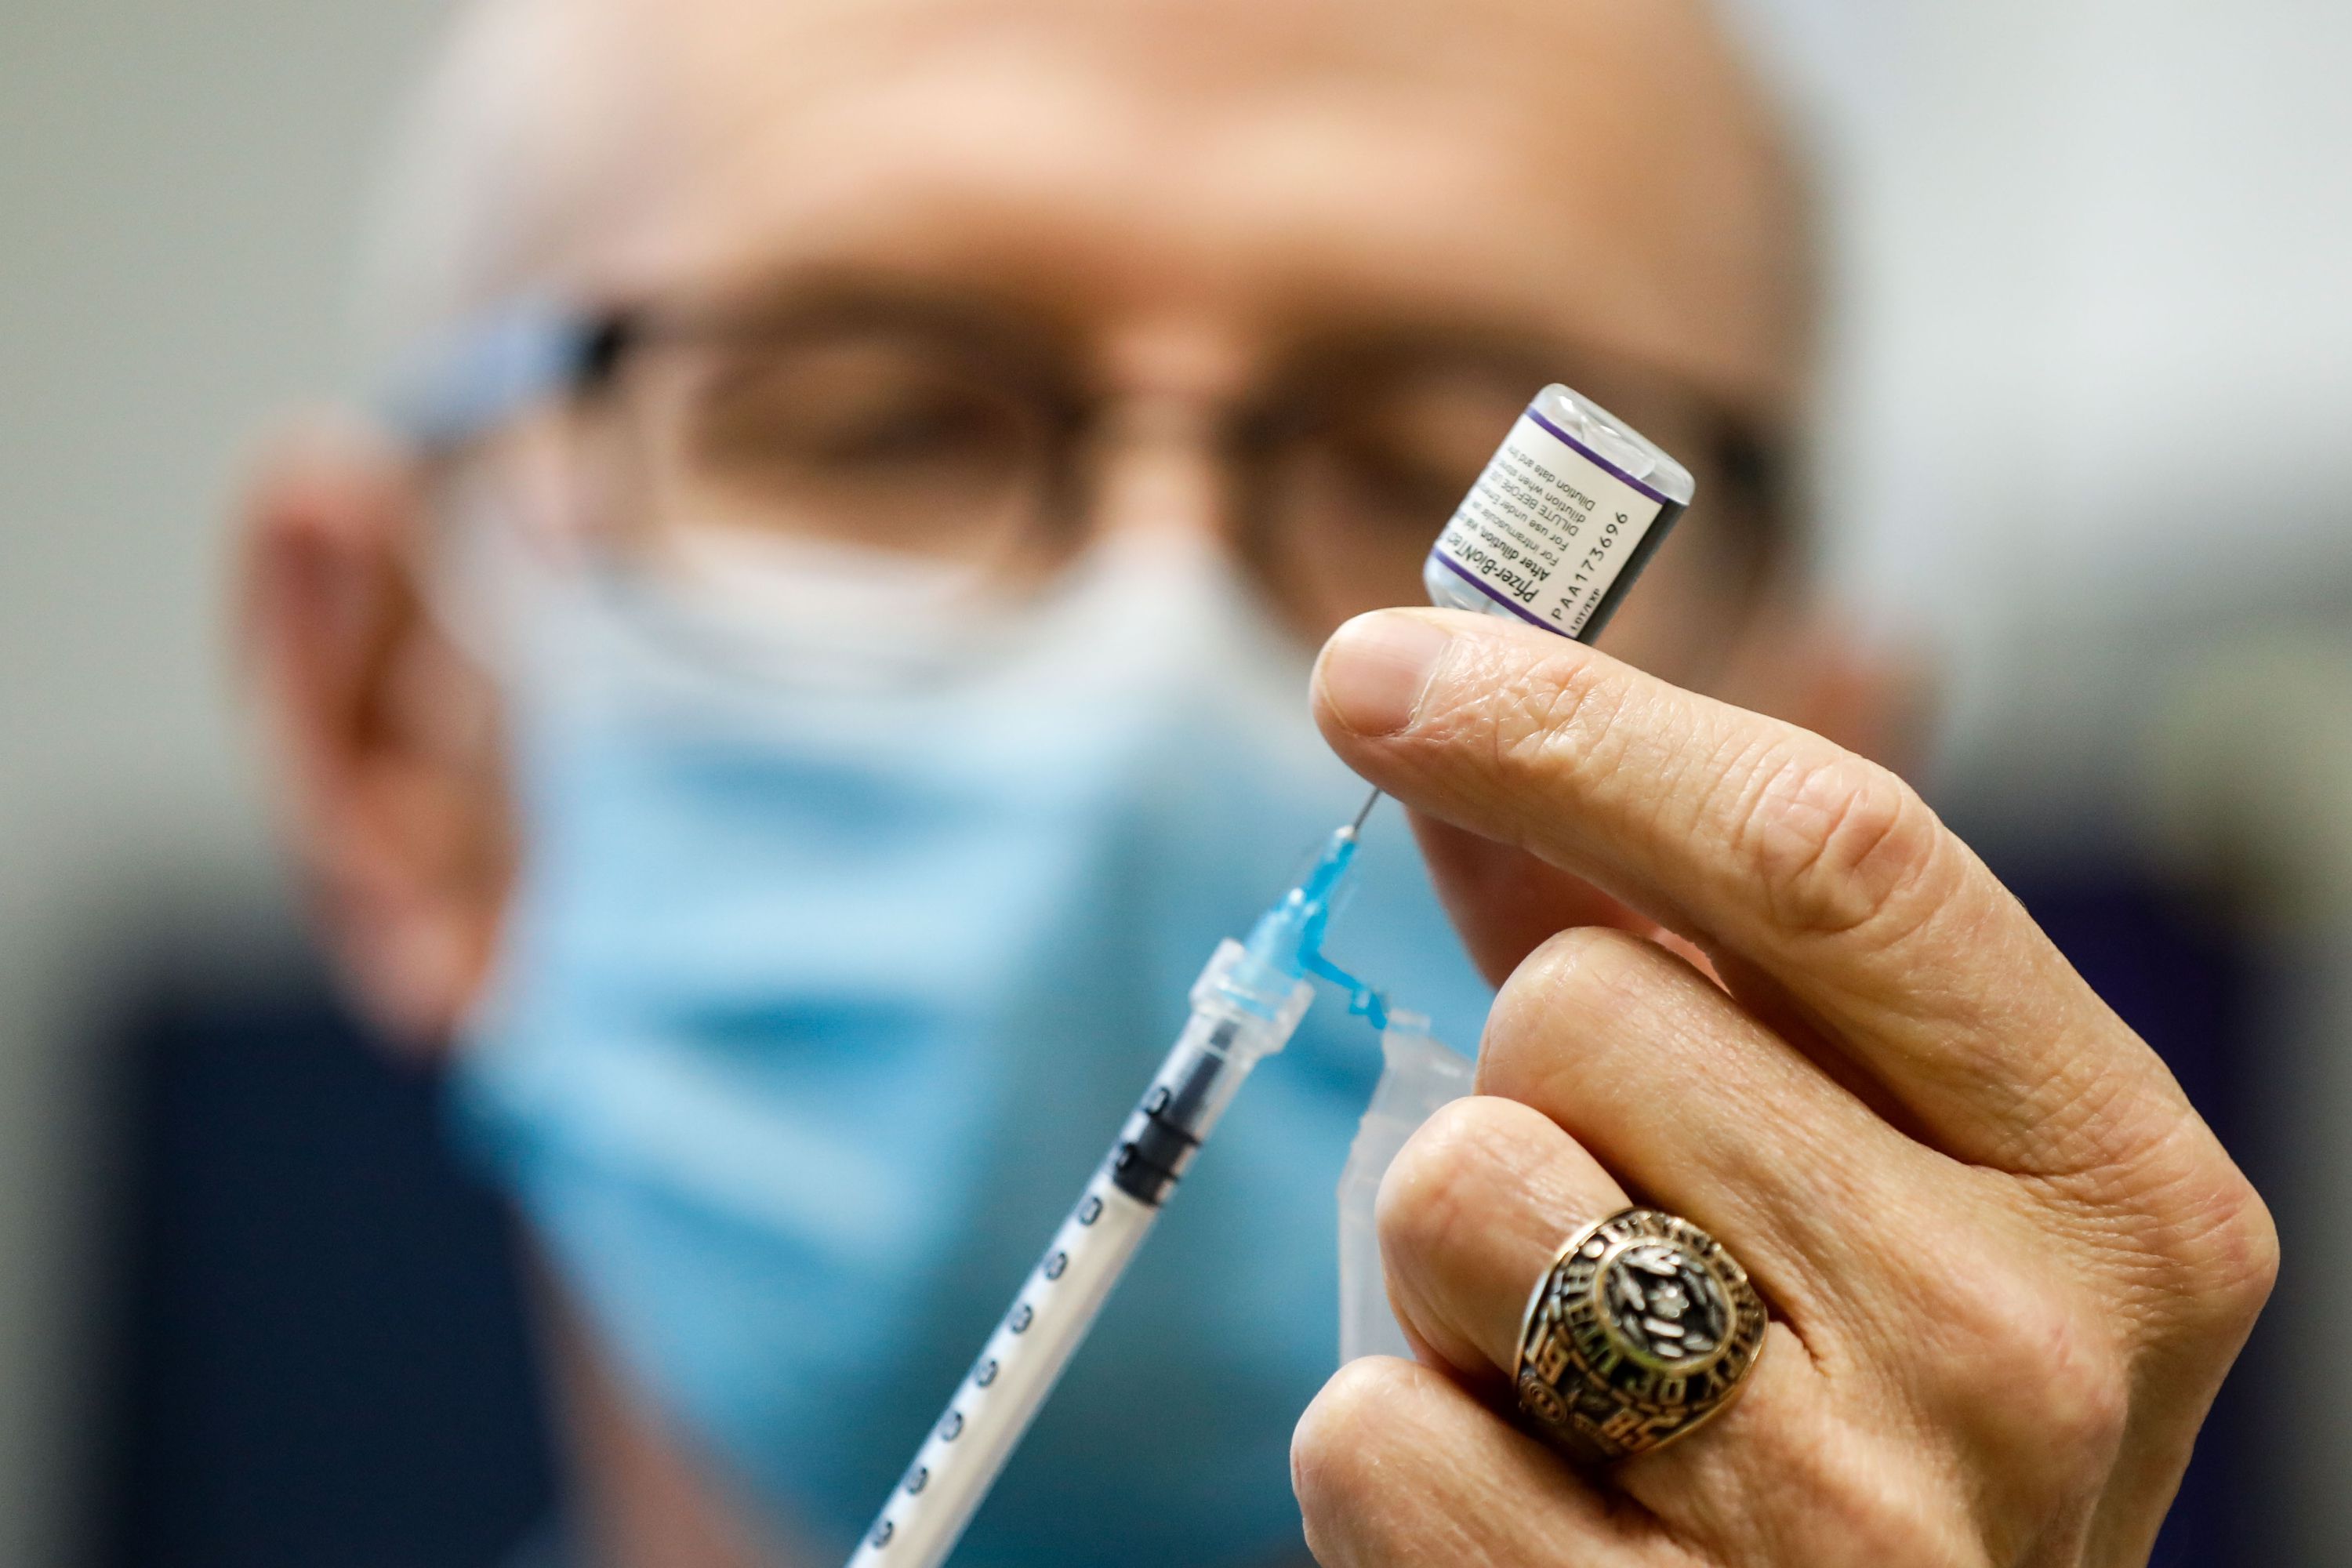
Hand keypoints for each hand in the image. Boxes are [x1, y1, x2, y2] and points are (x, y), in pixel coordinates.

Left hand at [1291, 608, 2275, 1567]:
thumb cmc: (1867, 1423)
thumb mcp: (1867, 1177)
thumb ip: (1679, 945)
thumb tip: (1458, 722)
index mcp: (2111, 1178)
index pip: (1831, 853)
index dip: (1573, 724)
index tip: (1376, 668)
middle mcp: (2018, 1345)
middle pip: (1584, 1010)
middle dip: (1529, 1076)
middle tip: (1620, 1210)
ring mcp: (1846, 1523)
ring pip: (1455, 1189)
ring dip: (1448, 1259)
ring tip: (1577, 1366)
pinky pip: (1370, 1428)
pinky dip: (1398, 1444)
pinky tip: (1535, 1504)